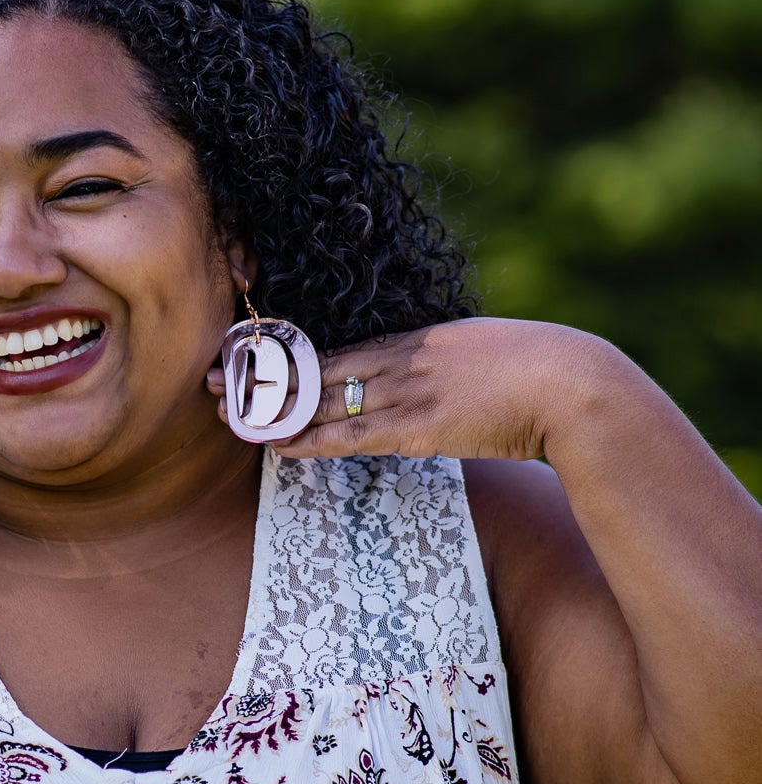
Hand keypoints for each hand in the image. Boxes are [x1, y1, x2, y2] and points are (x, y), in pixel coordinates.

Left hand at [209, 317, 612, 463]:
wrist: (572, 385)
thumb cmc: (540, 376)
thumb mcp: (483, 359)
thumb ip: (448, 370)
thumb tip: (433, 386)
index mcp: (418, 339)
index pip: (337, 348)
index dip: (286, 356)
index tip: (246, 358)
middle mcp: (404, 359)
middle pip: (315, 367)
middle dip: (260, 377)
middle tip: (211, 380)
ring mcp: (409, 391)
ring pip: (323, 400)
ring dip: (272, 411)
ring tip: (228, 416)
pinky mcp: (420, 426)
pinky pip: (349, 434)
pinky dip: (308, 439)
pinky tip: (276, 444)